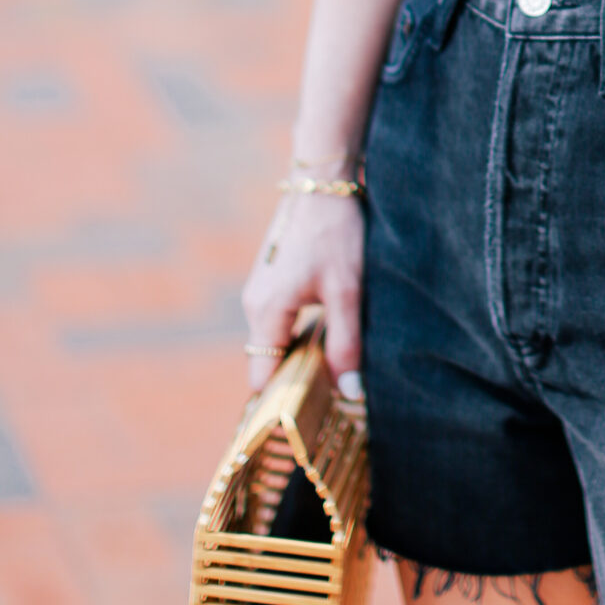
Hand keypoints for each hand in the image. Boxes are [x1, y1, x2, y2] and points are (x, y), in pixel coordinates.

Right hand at [241, 185, 364, 394]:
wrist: (325, 181)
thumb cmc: (335, 232)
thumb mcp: (348, 291)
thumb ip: (346, 344)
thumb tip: (349, 393)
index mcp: (266, 312)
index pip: (262, 378)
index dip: (280, 403)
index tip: (308, 422)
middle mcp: (255, 304)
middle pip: (269, 361)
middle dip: (295, 382)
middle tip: (331, 402)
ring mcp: (262, 290)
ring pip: (276, 340)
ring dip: (300, 357)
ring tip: (335, 373)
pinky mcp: (274, 279)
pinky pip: (281, 321)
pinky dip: (300, 335)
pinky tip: (330, 336)